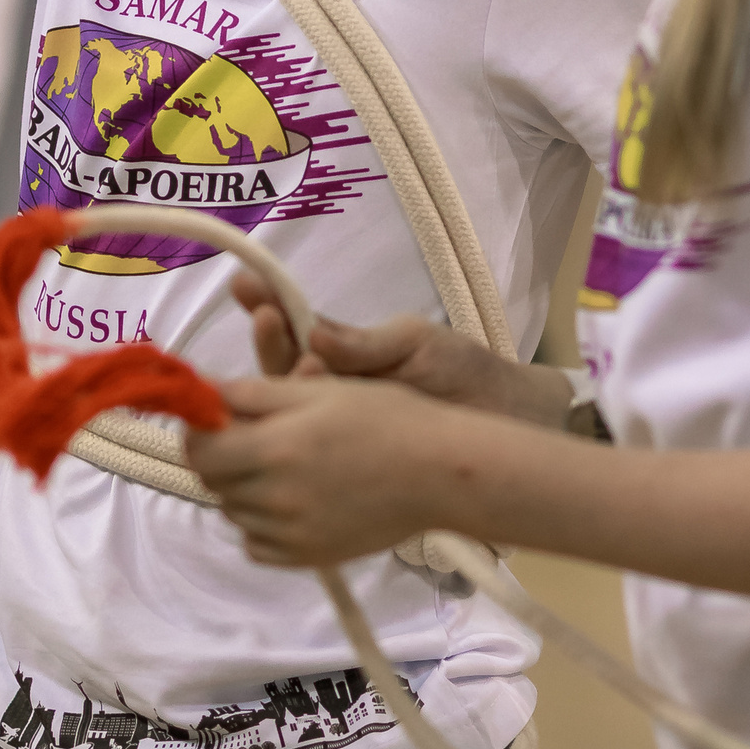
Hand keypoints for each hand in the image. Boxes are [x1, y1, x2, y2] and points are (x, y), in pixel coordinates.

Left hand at [196, 374, 485, 565]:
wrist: (439, 473)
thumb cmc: (385, 418)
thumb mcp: (319, 390)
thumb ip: (252, 394)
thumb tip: (203, 391)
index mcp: (273, 450)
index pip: (197, 450)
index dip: (199, 429)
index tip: (217, 416)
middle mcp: (274, 500)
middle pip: (212, 481)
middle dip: (221, 455)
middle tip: (255, 435)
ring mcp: (290, 535)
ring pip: (233, 512)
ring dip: (242, 487)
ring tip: (283, 464)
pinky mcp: (308, 558)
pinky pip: (257, 544)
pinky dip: (261, 523)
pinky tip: (293, 499)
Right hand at [230, 270, 568, 425]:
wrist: (503, 418)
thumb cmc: (461, 371)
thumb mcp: (415, 343)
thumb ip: (365, 342)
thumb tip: (313, 334)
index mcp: (340, 354)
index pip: (292, 328)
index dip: (266, 304)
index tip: (246, 282)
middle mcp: (328, 391)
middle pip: (277, 369)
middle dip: (268, 341)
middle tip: (267, 315)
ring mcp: (335, 430)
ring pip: (288, 412)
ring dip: (286, 382)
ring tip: (304, 359)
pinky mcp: (346, 466)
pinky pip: (311, 454)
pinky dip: (305, 436)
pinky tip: (309, 420)